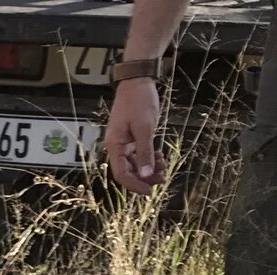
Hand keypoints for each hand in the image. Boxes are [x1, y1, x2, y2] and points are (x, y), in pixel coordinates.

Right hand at [104, 78, 165, 192]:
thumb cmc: (138, 101)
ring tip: (162, 165)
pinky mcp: (130, 138)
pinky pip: (137, 154)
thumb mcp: (144, 127)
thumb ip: (145, 152)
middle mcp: (116, 147)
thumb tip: (146, 175)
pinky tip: (158, 156)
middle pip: (128, 171)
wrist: (137, 81)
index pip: (121, 174)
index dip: (135, 185)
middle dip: (144, 177)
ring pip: (134, 164)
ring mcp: (123, 143)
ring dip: (147, 168)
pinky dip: (148, 158)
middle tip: (161, 178)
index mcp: (114, 146)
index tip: (149, 191)